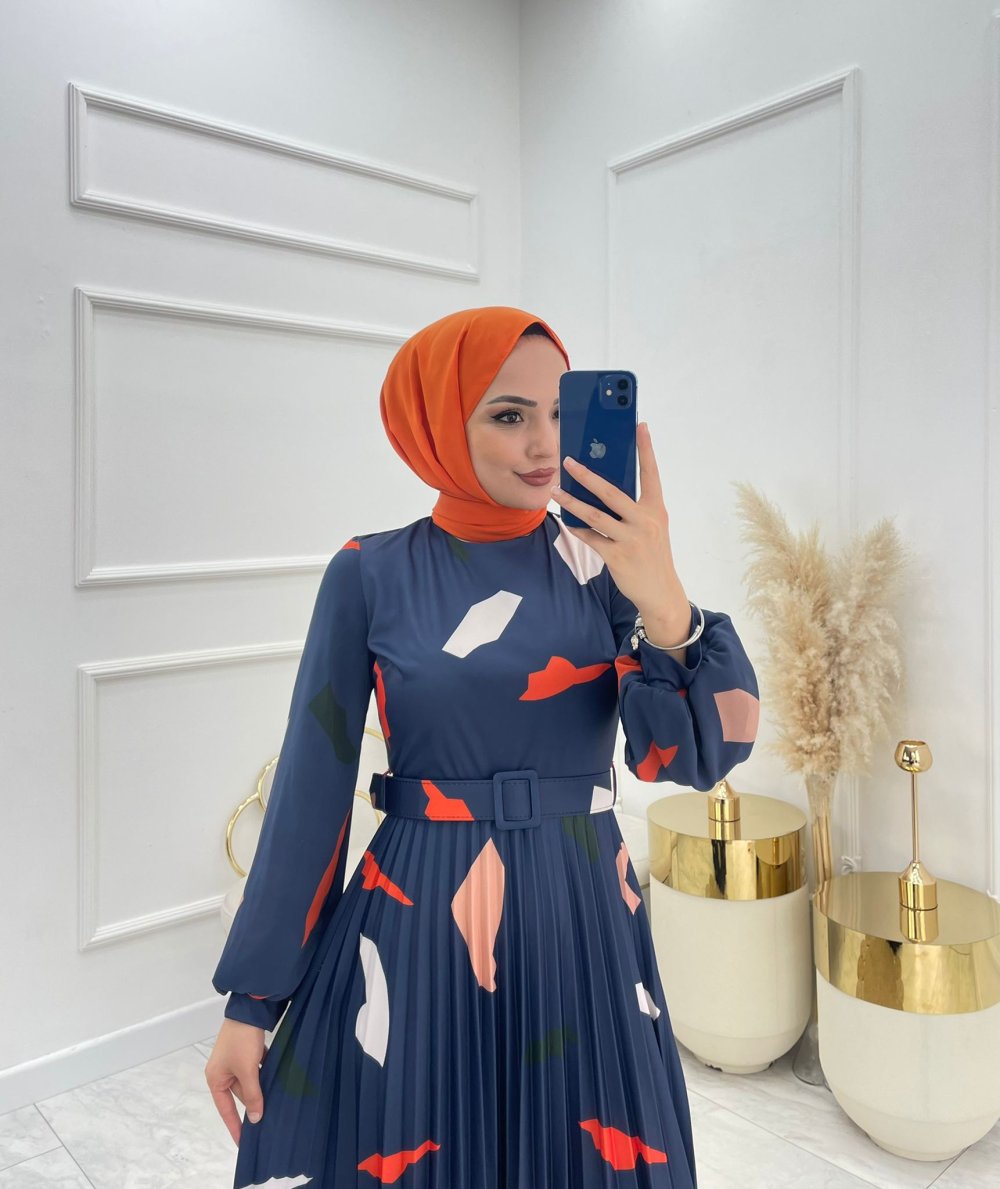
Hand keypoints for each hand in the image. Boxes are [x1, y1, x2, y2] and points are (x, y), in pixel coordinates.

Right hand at [204, 1018, 268, 1145]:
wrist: (250, 1008)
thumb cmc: (242, 1041)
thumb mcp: (247, 1070)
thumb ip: (252, 1095)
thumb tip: (255, 1119)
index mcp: (215, 1078)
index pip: (225, 1109)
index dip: (235, 1127)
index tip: (242, 1144)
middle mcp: (222, 1071)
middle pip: (240, 1094)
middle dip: (254, 1103)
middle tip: (269, 1118)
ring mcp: (234, 1061)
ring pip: (250, 1082)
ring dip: (261, 1088)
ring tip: (276, 1102)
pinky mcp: (246, 1052)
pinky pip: (255, 1070)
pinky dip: (265, 1074)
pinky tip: (277, 1080)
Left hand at [550, 422, 690, 638]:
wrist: (661, 592)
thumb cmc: (652, 554)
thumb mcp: (651, 527)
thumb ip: (634, 508)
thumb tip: (603, 489)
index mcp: (656, 509)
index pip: (651, 474)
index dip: (646, 449)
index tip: (640, 426)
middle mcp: (645, 521)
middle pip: (611, 492)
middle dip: (587, 475)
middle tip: (568, 461)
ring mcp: (631, 539)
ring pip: (595, 515)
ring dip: (571, 502)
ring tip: (556, 491)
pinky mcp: (618, 556)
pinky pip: (591, 538)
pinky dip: (577, 529)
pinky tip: (567, 521)